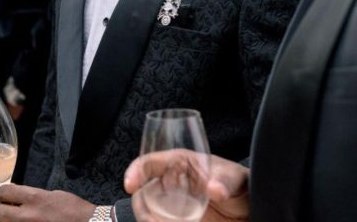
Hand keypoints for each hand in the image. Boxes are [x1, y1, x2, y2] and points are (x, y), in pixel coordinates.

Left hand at [0, 183, 94, 221]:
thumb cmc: (75, 211)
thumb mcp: (54, 195)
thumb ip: (34, 196)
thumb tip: (19, 196)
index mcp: (35, 198)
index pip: (5, 193)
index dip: (2, 194)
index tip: (4, 197)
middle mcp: (29, 215)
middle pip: (0, 213)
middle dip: (1, 211)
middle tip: (6, 211)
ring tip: (18, 220)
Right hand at [125, 150, 249, 221]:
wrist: (249, 211)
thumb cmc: (240, 185)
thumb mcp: (235, 178)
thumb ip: (224, 181)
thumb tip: (214, 188)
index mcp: (178, 163)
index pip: (148, 163)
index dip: (135, 171)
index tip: (130, 186)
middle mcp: (170, 182)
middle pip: (143, 192)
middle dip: (143, 209)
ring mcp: (172, 203)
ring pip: (148, 212)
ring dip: (149, 220)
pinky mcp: (177, 220)